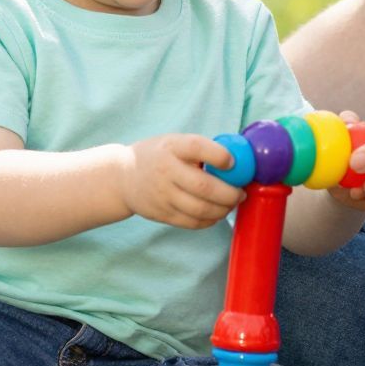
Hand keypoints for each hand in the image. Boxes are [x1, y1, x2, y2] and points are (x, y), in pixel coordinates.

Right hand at [117, 135, 245, 228]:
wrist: (123, 177)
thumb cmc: (158, 156)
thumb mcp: (173, 142)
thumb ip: (200, 149)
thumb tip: (239, 160)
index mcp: (171, 147)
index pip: (197, 147)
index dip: (219, 155)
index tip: (232, 162)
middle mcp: (166, 171)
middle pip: (204, 187)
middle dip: (230, 193)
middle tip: (241, 193)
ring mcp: (163, 195)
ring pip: (201, 209)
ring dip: (223, 209)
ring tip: (231, 204)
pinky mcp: (163, 214)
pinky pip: (193, 223)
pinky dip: (210, 220)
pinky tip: (217, 213)